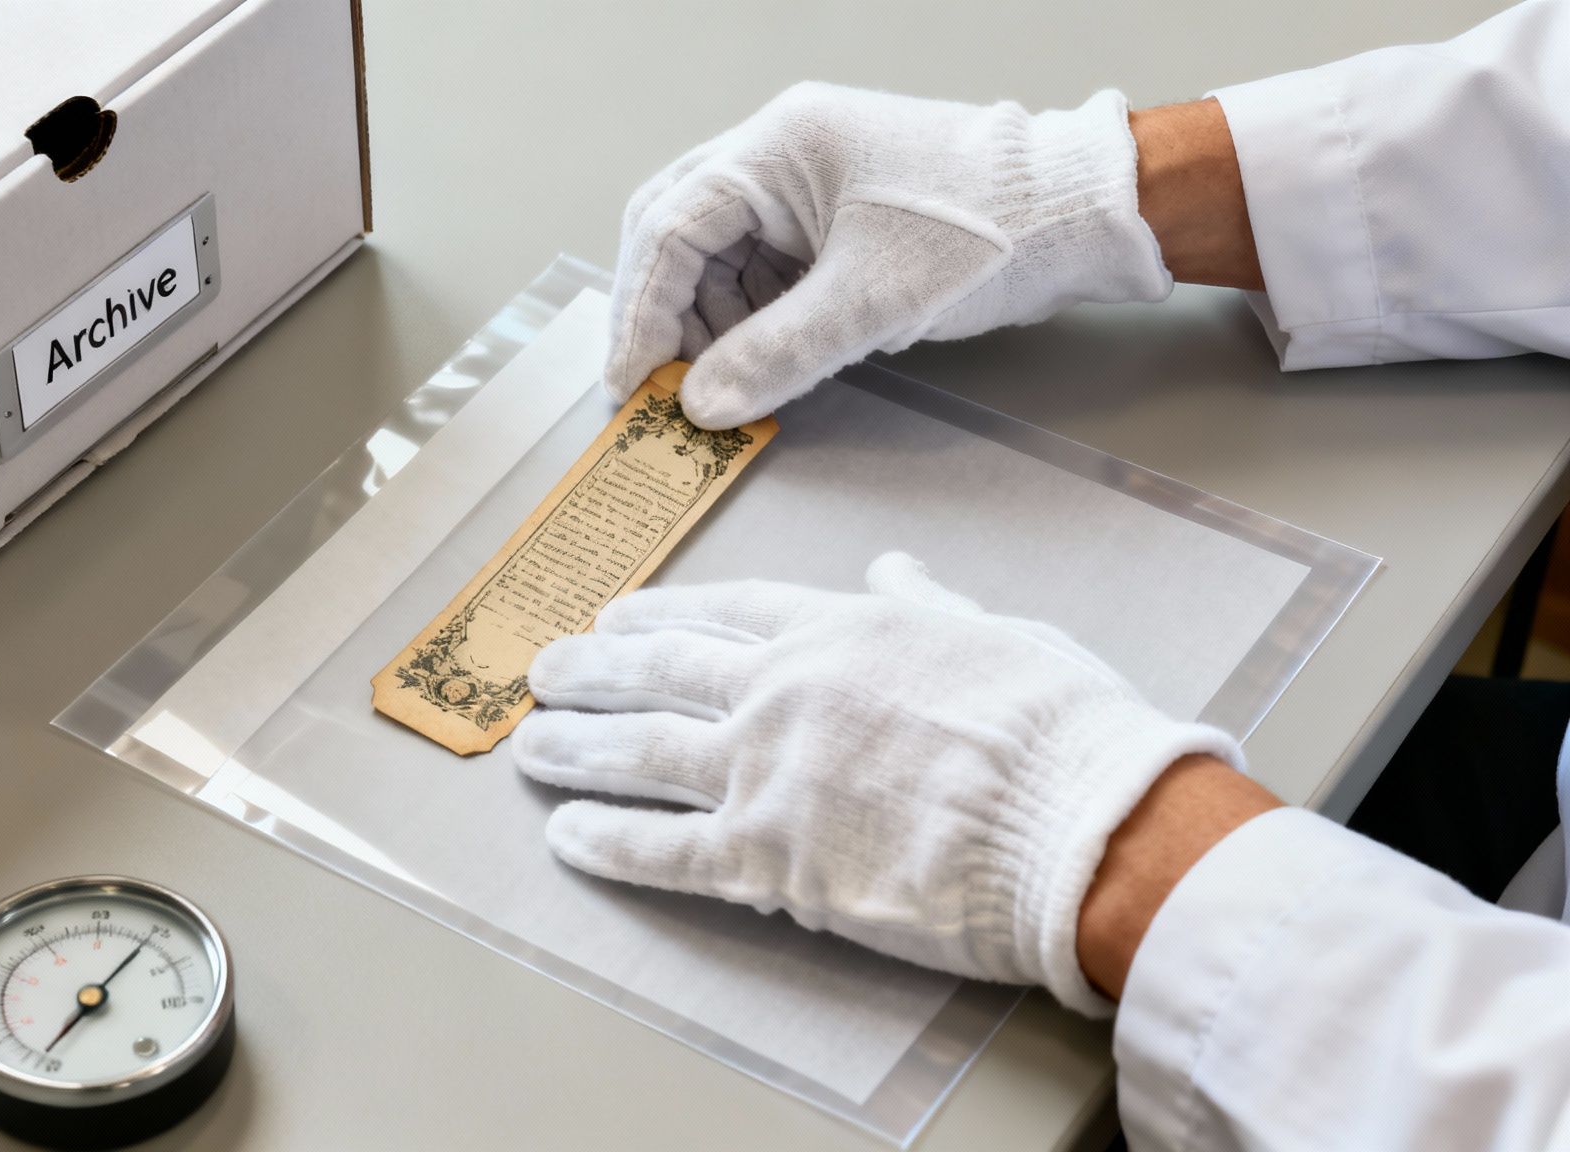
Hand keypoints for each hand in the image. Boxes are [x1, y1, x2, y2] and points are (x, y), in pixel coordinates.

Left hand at [513, 554, 1240, 1014]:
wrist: (1078, 821)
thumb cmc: (1057, 728)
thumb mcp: (997, 631)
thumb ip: (926, 603)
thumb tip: (892, 568)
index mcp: (839, 629)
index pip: (724, 611)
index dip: (660, 613)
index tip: (616, 616)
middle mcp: (781, 688)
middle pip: (660, 672)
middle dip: (592, 671)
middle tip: (544, 671)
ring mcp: (762, 770)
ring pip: (641, 753)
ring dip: (575, 748)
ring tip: (528, 747)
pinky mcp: (763, 856)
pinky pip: (662, 847)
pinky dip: (606, 841)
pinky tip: (564, 835)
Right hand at [607, 82, 1171, 427]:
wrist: (1075, 213)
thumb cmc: (987, 231)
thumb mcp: (870, 304)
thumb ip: (775, 355)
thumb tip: (702, 404)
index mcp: (777, 147)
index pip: (671, 227)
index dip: (641, 312)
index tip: (630, 382)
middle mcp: (778, 152)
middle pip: (677, 231)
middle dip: (662, 313)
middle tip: (657, 385)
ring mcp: (801, 180)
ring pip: (714, 252)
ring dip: (705, 320)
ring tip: (725, 381)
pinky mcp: (826, 213)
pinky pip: (758, 264)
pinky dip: (746, 316)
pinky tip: (761, 358)